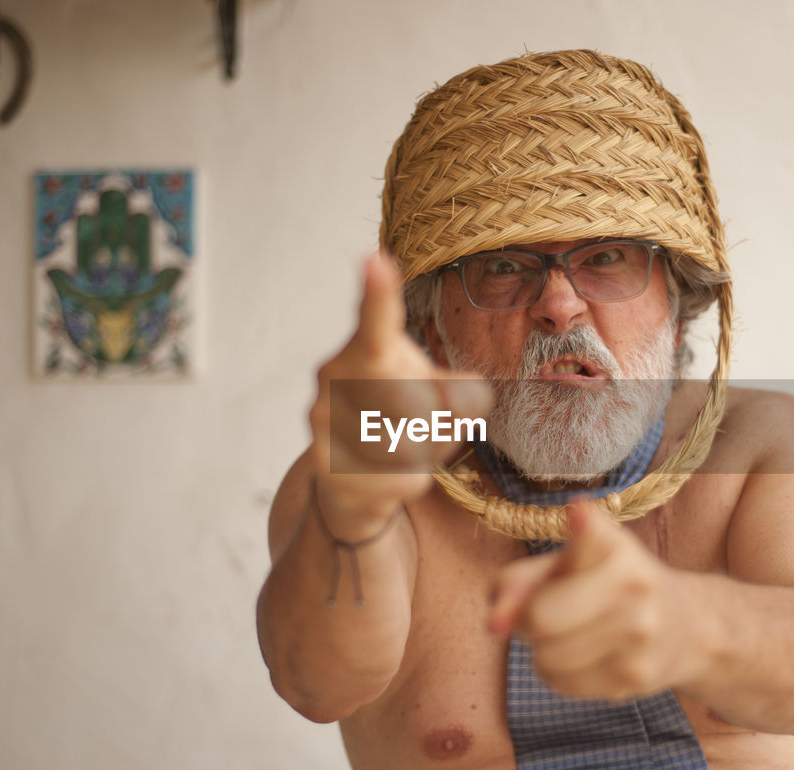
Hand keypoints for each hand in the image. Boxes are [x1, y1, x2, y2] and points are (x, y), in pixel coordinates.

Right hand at [307, 254, 491, 537]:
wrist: (350, 485)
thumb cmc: (403, 422)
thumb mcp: (446, 399)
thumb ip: (467, 394)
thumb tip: (464, 402)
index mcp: (366, 349)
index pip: (375, 320)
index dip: (378, 293)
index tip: (375, 262)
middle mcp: (335, 378)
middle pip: (418, 401)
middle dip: (438, 419)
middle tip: (426, 421)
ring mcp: (326, 422)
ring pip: (411, 444)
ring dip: (426, 451)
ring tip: (404, 447)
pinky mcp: (329, 468)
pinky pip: (398, 477)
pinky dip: (409, 480)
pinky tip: (389, 475)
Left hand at [487, 501, 703, 700]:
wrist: (687, 626)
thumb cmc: (608, 585)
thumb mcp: (570, 564)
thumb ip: (520, 581)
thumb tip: (494, 624)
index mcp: (614, 546)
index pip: (590, 535)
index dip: (581, 526)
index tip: (578, 513)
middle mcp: (634, 584)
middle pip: (539, 617)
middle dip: (527, 619)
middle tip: (546, 611)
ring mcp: (639, 634)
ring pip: (546, 658)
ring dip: (543, 650)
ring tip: (572, 633)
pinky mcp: (635, 677)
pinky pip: (562, 683)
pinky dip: (561, 673)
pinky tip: (588, 655)